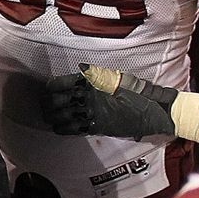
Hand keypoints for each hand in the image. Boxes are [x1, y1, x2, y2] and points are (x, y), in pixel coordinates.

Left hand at [43, 63, 178, 138]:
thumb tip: (81, 68)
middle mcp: (91, 99)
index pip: (64, 83)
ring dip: (52, 116)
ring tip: (46, 116)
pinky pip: (75, 129)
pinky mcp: (99, 128)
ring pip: (65, 116)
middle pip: (60, 101)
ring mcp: (94, 115)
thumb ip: (98, 74)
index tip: (47, 87)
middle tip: (42, 102)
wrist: (155, 110)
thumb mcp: (119, 78)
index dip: (52, 86)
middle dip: (48, 102)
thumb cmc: (139, 91)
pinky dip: (63, 128)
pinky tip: (57, 128)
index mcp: (94, 83)